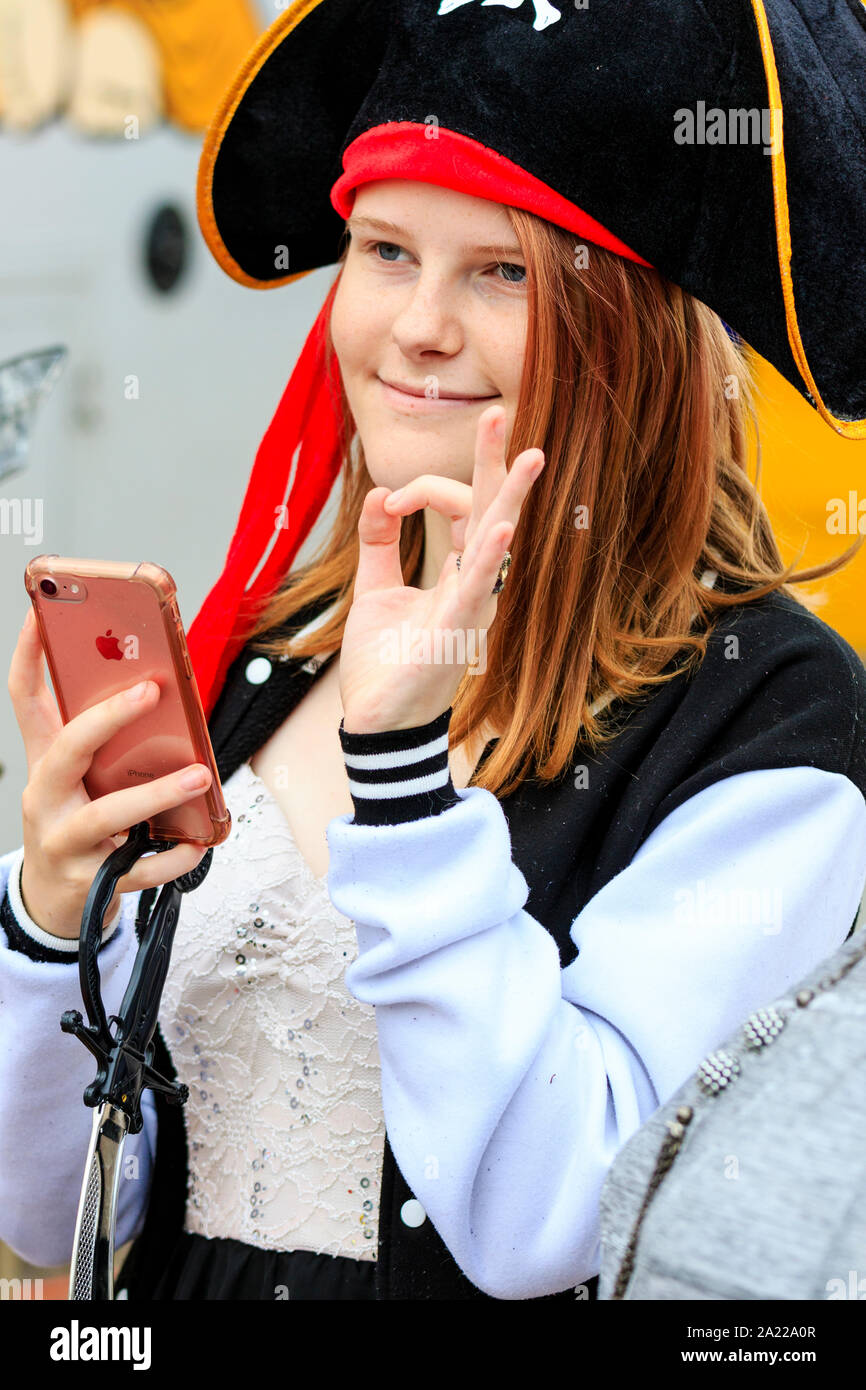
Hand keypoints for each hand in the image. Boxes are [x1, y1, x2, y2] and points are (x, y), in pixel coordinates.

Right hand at [7, 608, 211, 938]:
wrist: (53, 901)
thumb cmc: (78, 822)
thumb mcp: (79, 779)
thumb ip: (107, 741)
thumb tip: (161, 692)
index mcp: (43, 762)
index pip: (24, 700)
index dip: (27, 657)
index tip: (41, 614)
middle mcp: (45, 798)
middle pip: (67, 750)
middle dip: (107, 718)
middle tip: (152, 690)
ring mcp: (64, 841)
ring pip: (107, 816)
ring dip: (156, 793)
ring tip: (201, 775)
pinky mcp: (89, 881)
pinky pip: (136, 871)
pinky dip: (171, 857)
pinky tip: (198, 843)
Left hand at [339, 404, 544, 733]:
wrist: (378, 720)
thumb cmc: (387, 661)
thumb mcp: (376, 589)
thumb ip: (379, 542)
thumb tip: (380, 493)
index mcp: (457, 571)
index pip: (455, 506)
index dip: (420, 490)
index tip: (388, 502)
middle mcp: (472, 583)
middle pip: (489, 510)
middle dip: (494, 463)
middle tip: (498, 414)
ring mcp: (469, 606)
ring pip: (495, 542)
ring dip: (510, 498)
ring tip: (530, 456)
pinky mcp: (455, 631)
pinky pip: (476, 589)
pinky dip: (488, 558)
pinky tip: (501, 527)